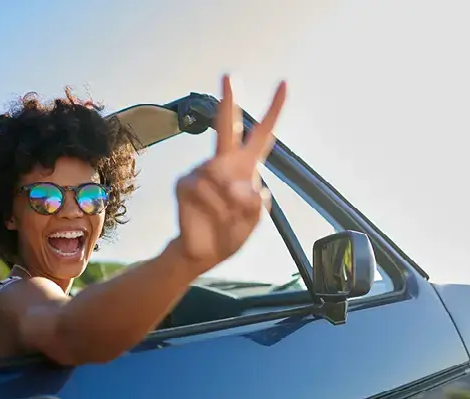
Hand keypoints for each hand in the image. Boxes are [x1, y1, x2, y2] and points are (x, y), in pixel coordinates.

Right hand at [173, 75, 286, 273]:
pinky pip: (203, 190)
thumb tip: (243, 187)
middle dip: (229, 101)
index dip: (274, 111)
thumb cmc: (230, 233)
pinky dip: (212, 207)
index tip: (284, 85)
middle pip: (228, 126)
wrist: (203, 252)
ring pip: (221, 178)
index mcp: (246, 167)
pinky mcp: (185, 183)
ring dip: (228, 203)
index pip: (262, 135)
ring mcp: (202, 171)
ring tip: (224, 218)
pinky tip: (207, 216)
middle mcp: (223, 162)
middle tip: (230, 76)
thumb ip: (255, 203)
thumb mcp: (254, 220)